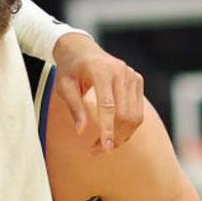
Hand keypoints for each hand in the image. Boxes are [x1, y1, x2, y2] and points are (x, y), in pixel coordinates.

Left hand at [51, 32, 143, 151]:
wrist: (82, 49)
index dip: (107, 129)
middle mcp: (121, 72)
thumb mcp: (64, 87)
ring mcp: (132, 76)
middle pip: (126, 114)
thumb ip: (74, 108)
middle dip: (114, 136)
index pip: (108, 106)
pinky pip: (138, 110)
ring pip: (135, 115)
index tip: (104, 148)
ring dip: (122, 136)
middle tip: (96, 151)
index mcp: (101, 71)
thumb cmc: (70, 69)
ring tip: (103, 146)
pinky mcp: (137, 80)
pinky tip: (114, 135)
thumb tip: (81, 132)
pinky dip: (128, 127)